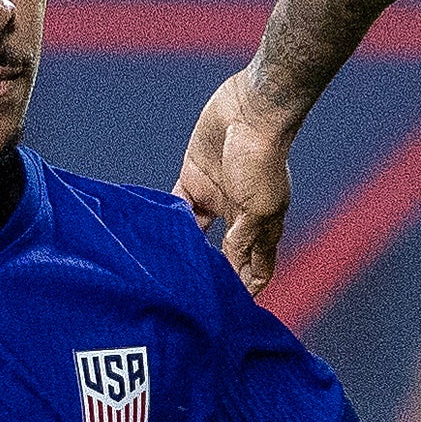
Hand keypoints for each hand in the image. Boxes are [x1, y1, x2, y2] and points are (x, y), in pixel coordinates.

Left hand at [179, 66, 299, 290]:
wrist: (250, 111)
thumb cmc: (263, 160)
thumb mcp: (256, 209)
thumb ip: (242, 241)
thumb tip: (233, 271)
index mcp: (264, 225)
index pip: (259, 265)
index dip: (250, 286)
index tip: (234, 310)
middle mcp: (240, 215)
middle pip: (228, 253)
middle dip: (217, 274)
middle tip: (196, 297)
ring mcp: (216, 196)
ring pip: (200, 233)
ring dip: (188, 249)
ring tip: (171, 269)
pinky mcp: (194, 177)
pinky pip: (178, 205)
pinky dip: (169, 219)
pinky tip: (156, 234)